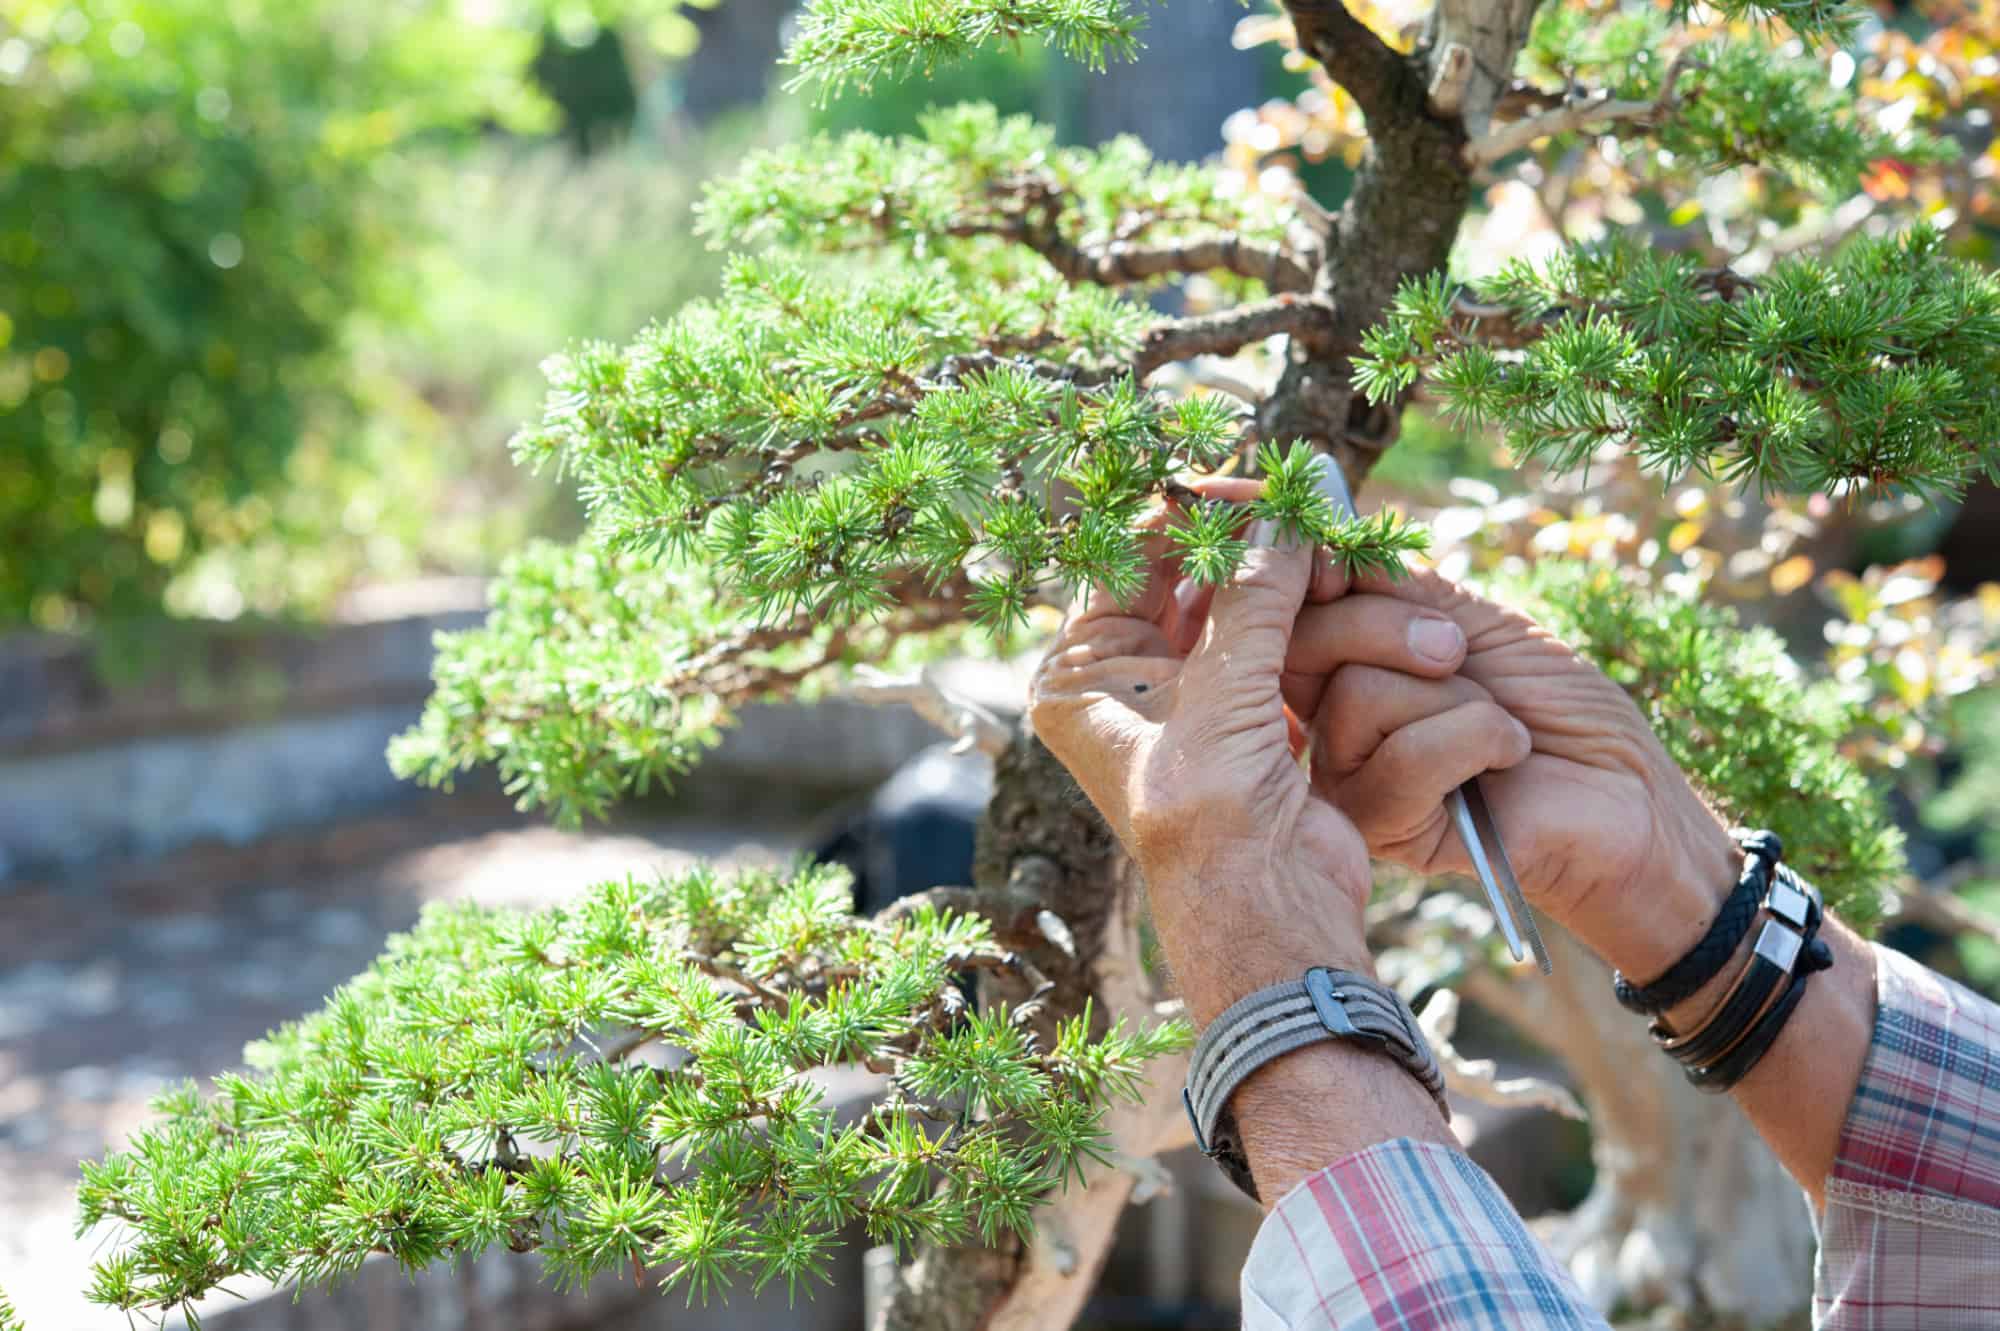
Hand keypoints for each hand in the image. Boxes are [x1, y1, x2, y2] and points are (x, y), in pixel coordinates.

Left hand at [1027, 494, 1471, 1021]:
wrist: (1264, 914)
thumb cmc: (1209, 817)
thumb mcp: (1222, 695)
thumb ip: (1252, 598)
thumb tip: (1281, 516)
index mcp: (1082, 674)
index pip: (1126, 558)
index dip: (1186, 512)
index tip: (1250, 481)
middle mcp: (1124, 679)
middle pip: (1182, 575)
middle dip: (1243, 540)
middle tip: (1298, 502)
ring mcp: (1185, 697)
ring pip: (1234, 605)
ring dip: (1281, 574)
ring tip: (1327, 538)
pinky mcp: (1245, 717)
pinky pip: (1273, 641)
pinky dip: (1305, 614)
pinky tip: (1339, 582)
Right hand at [1290, 566, 1738, 976]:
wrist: (1621, 787)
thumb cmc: (1554, 702)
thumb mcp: (1475, 621)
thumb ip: (1398, 589)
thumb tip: (1321, 546)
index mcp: (1343, 671)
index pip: (1293, 613)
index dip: (1313, 579)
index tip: (1344, 570)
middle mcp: (1331, 724)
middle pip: (1306, 645)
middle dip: (1390, 626)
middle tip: (1458, 650)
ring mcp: (1351, 778)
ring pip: (1358, 695)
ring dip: (1457, 698)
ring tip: (1499, 724)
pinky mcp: (1386, 827)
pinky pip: (1405, 757)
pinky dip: (1476, 741)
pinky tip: (1505, 760)